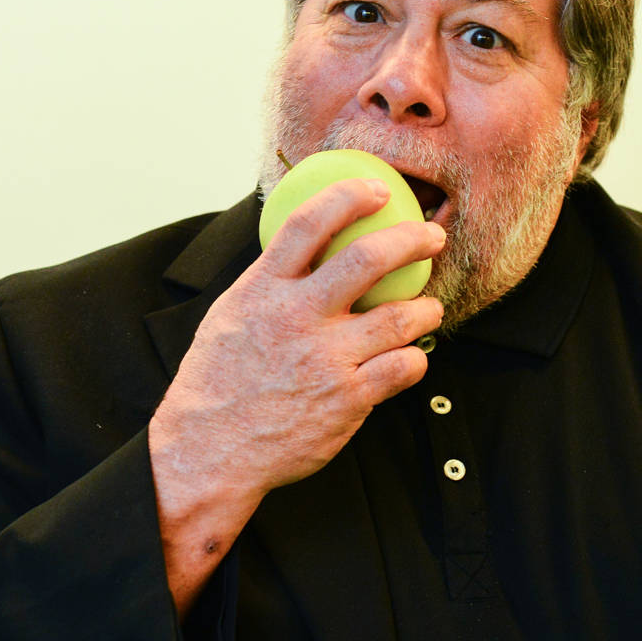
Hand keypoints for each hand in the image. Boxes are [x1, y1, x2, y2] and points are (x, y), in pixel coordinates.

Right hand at [149, 178, 444, 613]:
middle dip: (412, 240)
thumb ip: (267, 283)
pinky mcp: (348, 399)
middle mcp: (296, 318)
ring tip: (429, 308)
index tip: (378, 189)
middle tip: (431, 237)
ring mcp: (325, 358)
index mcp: (263, 290)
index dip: (350, 196)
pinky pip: (403, 367)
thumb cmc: (217, 385)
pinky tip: (411, 358)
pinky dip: (415, 359)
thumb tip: (301, 250)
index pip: (309, 223)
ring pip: (400, 317)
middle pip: (368, 259)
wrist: (210, 451)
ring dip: (426, 308)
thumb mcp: (229, 316)